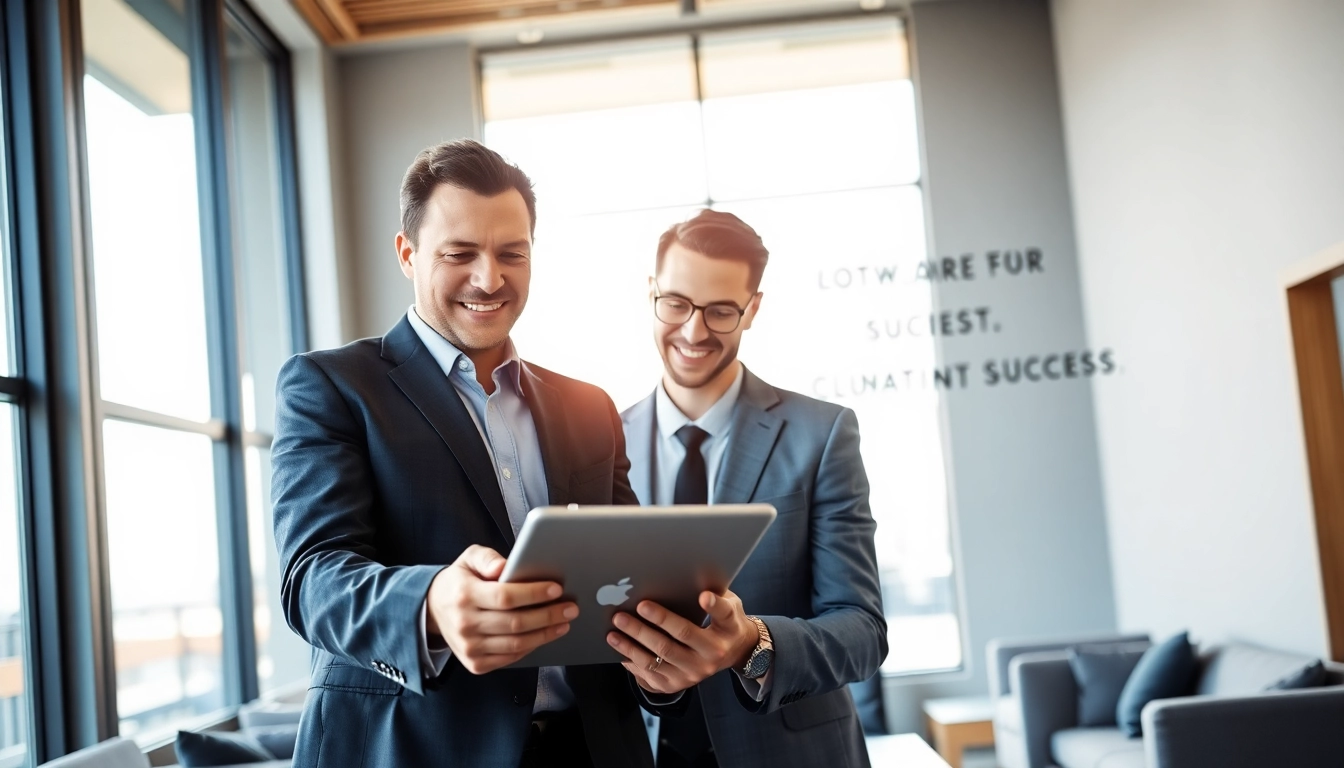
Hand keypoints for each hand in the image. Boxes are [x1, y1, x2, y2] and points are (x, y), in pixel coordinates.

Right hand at [425, 545, 577, 673]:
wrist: (434, 610)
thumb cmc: (459, 582)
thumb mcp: (468, 559)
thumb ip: (487, 558)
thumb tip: (504, 567)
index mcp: (464, 595)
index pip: (505, 597)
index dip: (534, 593)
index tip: (556, 588)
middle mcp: (465, 624)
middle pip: (516, 623)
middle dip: (548, 615)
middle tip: (570, 608)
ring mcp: (470, 647)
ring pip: (516, 643)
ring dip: (545, 634)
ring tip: (564, 622)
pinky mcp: (475, 663)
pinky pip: (510, 657)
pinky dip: (531, 647)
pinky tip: (544, 635)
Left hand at [606, 589, 757, 694]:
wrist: (731, 653)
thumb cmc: (722, 621)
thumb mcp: (729, 604)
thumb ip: (714, 594)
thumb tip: (688, 572)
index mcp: (728, 629)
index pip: (723, 614)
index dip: (713, 605)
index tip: (703, 595)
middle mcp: (712, 654)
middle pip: (680, 636)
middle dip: (655, 621)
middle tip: (633, 607)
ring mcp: (693, 673)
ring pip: (659, 658)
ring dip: (633, 644)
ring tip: (614, 630)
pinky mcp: (676, 684)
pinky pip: (649, 673)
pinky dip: (632, 660)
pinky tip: (619, 648)